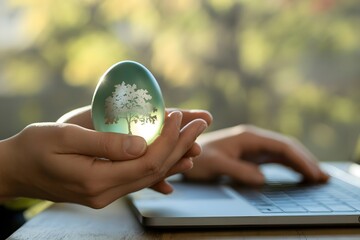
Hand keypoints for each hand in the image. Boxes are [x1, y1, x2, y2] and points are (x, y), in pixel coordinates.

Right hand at [0, 111, 207, 207]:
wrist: (16, 170)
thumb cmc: (34, 148)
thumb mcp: (64, 137)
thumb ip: (104, 142)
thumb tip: (143, 143)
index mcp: (96, 180)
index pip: (147, 161)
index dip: (169, 138)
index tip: (179, 116)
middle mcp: (106, 193)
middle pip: (155, 169)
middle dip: (180, 144)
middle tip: (200, 122)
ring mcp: (107, 194)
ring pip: (151, 175)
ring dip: (175, 155)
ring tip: (195, 137)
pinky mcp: (106, 188)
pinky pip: (140, 178)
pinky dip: (160, 165)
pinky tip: (175, 158)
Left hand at [184, 125, 328, 184]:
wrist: (185, 154)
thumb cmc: (198, 158)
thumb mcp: (216, 164)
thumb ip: (239, 170)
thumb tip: (263, 179)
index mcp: (248, 137)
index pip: (281, 146)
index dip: (299, 160)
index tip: (313, 173)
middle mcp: (253, 139)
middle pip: (286, 148)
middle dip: (305, 161)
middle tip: (322, 177)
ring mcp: (253, 147)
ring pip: (282, 153)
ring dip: (300, 163)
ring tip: (316, 176)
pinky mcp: (250, 155)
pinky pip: (274, 159)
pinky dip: (288, 166)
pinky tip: (298, 173)